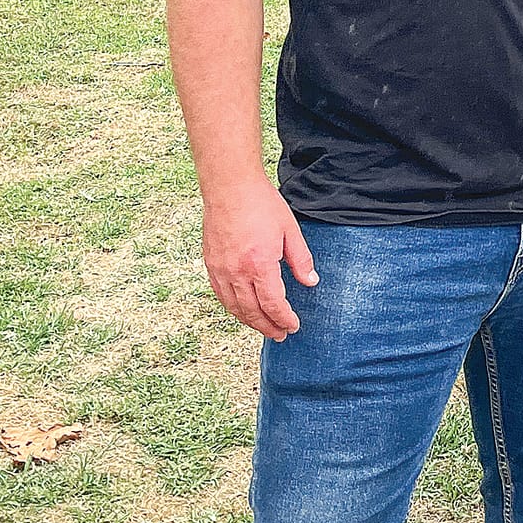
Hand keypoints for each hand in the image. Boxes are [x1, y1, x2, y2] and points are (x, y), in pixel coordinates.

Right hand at [200, 178, 317, 340]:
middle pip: (252, 312)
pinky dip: (234, 308)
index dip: (284, 319)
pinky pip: (221, 295)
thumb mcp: (290, 230)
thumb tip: (311, 282)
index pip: (273, 304)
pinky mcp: (210, 265)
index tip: (293, 326)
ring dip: (250, 322)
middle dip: (268, 327)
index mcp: (260, 264)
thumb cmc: (262, 204)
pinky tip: (243, 310)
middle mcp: (237, 272)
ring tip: (264, 327)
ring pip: (234, 307)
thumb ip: (301, 259)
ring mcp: (221, 270)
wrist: (230, 188)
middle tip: (281, 335)